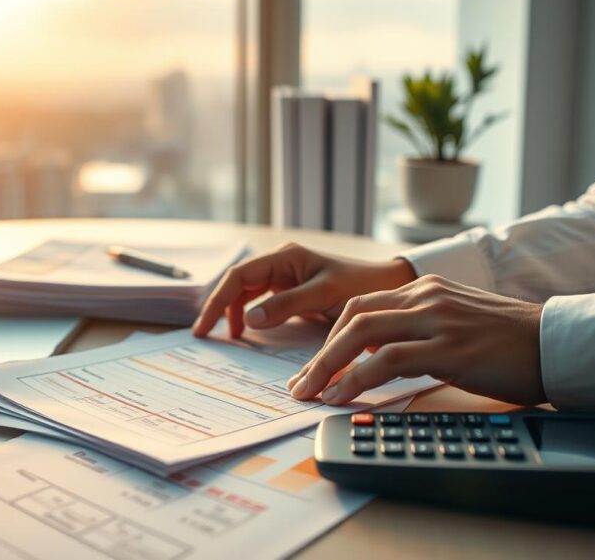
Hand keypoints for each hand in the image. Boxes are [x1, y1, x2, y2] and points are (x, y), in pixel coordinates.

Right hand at [192, 243, 415, 337]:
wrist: (389, 287)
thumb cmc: (361, 285)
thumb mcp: (325, 295)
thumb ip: (287, 304)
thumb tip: (249, 318)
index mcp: (285, 258)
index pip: (239, 276)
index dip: (218, 300)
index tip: (206, 326)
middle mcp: (281, 264)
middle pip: (237, 283)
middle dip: (219, 307)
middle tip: (204, 335)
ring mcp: (286, 278)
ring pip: (246, 293)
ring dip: (233, 312)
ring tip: (227, 336)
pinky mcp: (292, 293)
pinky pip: (261, 302)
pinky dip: (250, 316)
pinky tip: (247, 332)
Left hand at [287, 274, 545, 405]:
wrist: (558, 342)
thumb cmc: (512, 341)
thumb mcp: (459, 322)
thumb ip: (421, 330)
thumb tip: (383, 359)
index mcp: (426, 288)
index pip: (361, 306)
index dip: (330, 337)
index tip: (315, 366)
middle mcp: (426, 297)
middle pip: (352, 318)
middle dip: (319, 354)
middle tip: (301, 384)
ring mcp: (436, 320)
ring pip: (361, 335)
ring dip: (328, 367)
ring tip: (310, 394)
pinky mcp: (448, 348)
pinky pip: (387, 361)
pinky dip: (357, 379)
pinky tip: (343, 396)